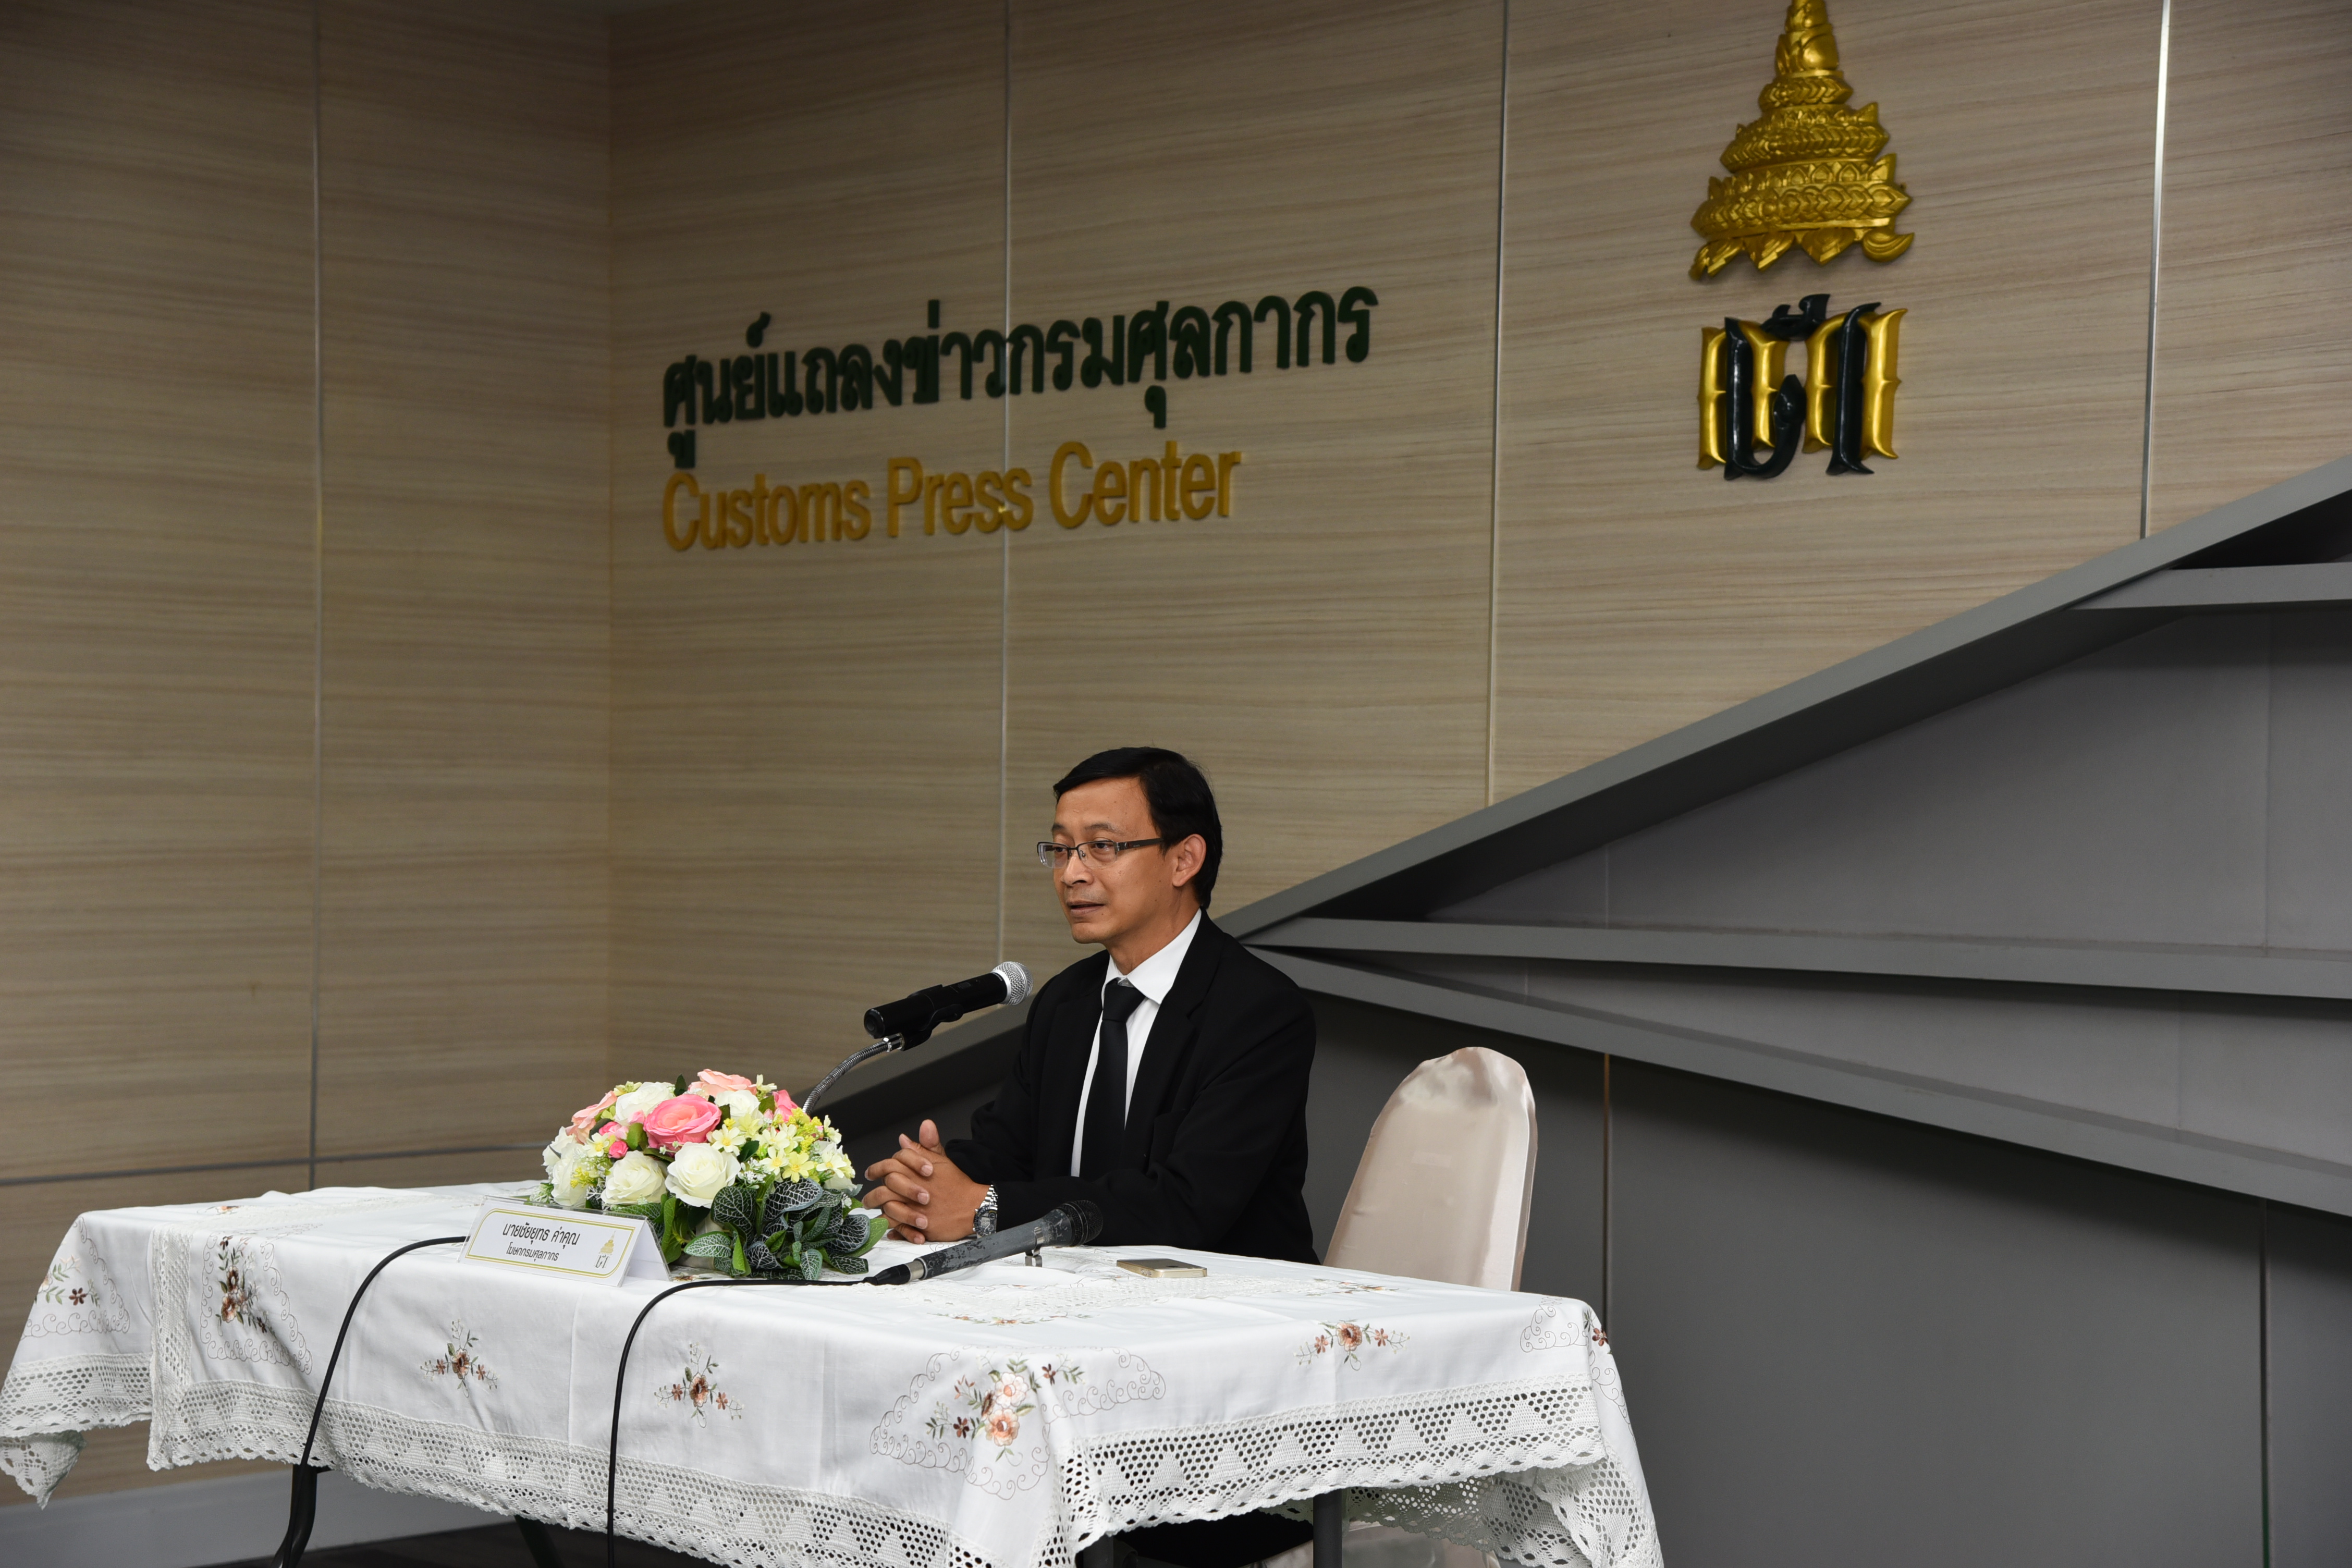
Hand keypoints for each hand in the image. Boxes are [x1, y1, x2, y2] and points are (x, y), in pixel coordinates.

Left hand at [861, 1120, 985, 1242]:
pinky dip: (892, 1229)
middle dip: (872, 1195)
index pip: (890, 1165)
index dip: (877, 1168)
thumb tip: (904, 1138)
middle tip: (867, 1199)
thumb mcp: (942, 1160)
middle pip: (884, 1189)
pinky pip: (898, 1228)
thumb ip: (923, 1147)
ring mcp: (914, 1208)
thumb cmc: (958, 1184)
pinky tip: (889, 1229)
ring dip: (878, 1212)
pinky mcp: (918, 1225)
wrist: (974, 1206)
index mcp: (916, 1171)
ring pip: (887, 1209)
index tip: (871, 1173)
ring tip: (875, 1214)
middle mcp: (912, 1189)